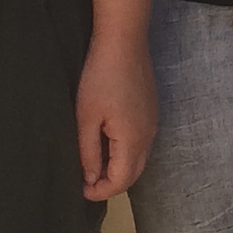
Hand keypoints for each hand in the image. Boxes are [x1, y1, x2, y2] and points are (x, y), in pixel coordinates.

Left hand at [75, 30, 156, 201]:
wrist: (123, 40)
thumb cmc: (101, 77)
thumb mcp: (87, 117)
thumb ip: (89, 153)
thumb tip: (90, 180)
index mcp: (133, 140)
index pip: (121, 181)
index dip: (100, 191)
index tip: (79, 189)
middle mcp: (148, 136)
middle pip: (133, 174)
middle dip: (110, 183)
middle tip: (85, 181)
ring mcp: (153, 123)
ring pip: (138, 159)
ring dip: (118, 167)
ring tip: (92, 162)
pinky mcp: (151, 111)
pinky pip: (141, 143)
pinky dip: (125, 151)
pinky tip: (107, 141)